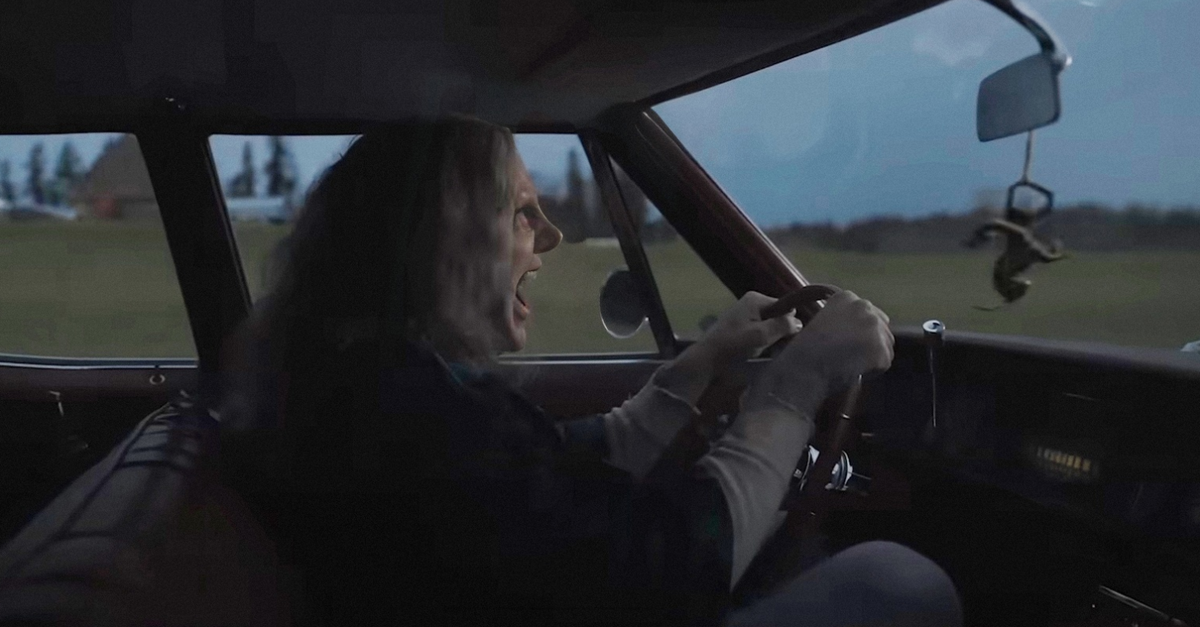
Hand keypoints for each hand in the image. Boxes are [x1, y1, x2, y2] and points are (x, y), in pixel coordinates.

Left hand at [693, 291, 801, 376]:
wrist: (706, 359)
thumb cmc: (733, 345)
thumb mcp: (760, 336)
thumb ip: (781, 326)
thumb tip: (799, 322)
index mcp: (756, 299)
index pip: (785, 307)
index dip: (789, 323)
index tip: (787, 338)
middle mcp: (751, 303)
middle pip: (778, 317)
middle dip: (780, 332)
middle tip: (775, 348)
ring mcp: (745, 315)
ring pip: (770, 327)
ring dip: (771, 340)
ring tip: (766, 352)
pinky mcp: (741, 328)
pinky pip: (760, 333)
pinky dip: (762, 343)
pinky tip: (758, 354)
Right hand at [743, 290, 892, 413]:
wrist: (803, 368)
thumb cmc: (804, 350)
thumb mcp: (821, 322)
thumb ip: (843, 319)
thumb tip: (862, 331)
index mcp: (846, 297)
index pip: (868, 312)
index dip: (858, 331)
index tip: (844, 342)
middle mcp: (864, 306)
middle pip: (880, 326)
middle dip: (870, 341)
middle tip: (851, 356)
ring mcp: (875, 328)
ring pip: (885, 344)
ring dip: (873, 355)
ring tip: (851, 364)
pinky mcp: (882, 350)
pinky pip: (884, 363)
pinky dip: (872, 371)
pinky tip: (853, 372)